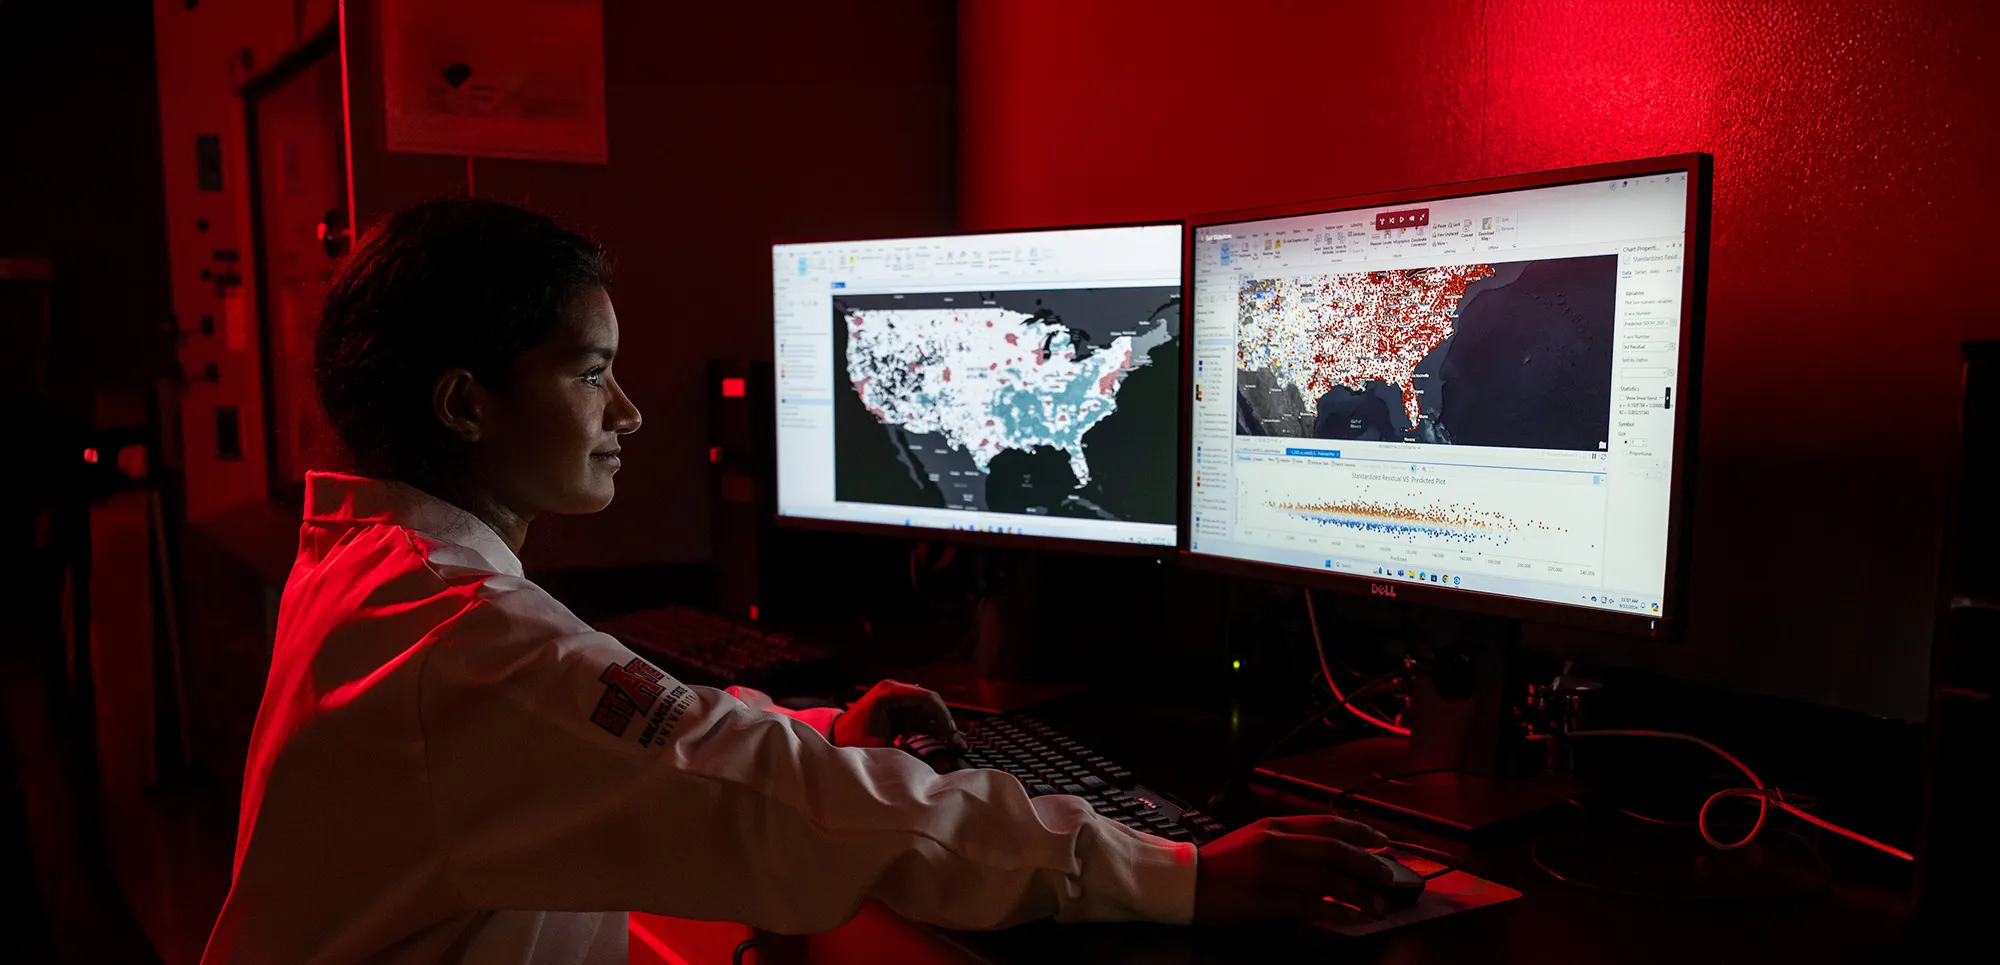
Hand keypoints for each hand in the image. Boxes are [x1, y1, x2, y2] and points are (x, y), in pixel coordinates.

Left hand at [833, 679, 965, 749]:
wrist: (831, 744)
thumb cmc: (851, 744)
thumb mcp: (882, 750)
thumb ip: (914, 755)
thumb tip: (944, 766)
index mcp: (890, 693)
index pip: (928, 699)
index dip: (945, 718)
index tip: (954, 738)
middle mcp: (895, 692)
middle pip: (930, 705)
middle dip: (945, 725)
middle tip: (958, 746)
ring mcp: (895, 702)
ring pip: (927, 713)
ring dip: (940, 729)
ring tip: (954, 748)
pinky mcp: (895, 713)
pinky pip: (919, 720)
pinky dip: (930, 732)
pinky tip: (941, 745)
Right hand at [1191, 815, 1394, 923]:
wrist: (1186, 882)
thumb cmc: (1221, 863)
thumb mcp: (1255, 838)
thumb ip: (1289, 841)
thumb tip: (1328, 853)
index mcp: (1274, 826)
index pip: (1327, 823)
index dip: (1359, 831)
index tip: (1381, 841)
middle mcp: (1277, 845)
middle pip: (1335, 851)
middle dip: (1367, 864)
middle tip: (1387, 875)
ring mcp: (1274, 873)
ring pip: (1329, 880)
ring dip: (1359, 893)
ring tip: (1377, 904)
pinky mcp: (1269, 900)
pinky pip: (1313, 906)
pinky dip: (1337, 913)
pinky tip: (1352, 918)